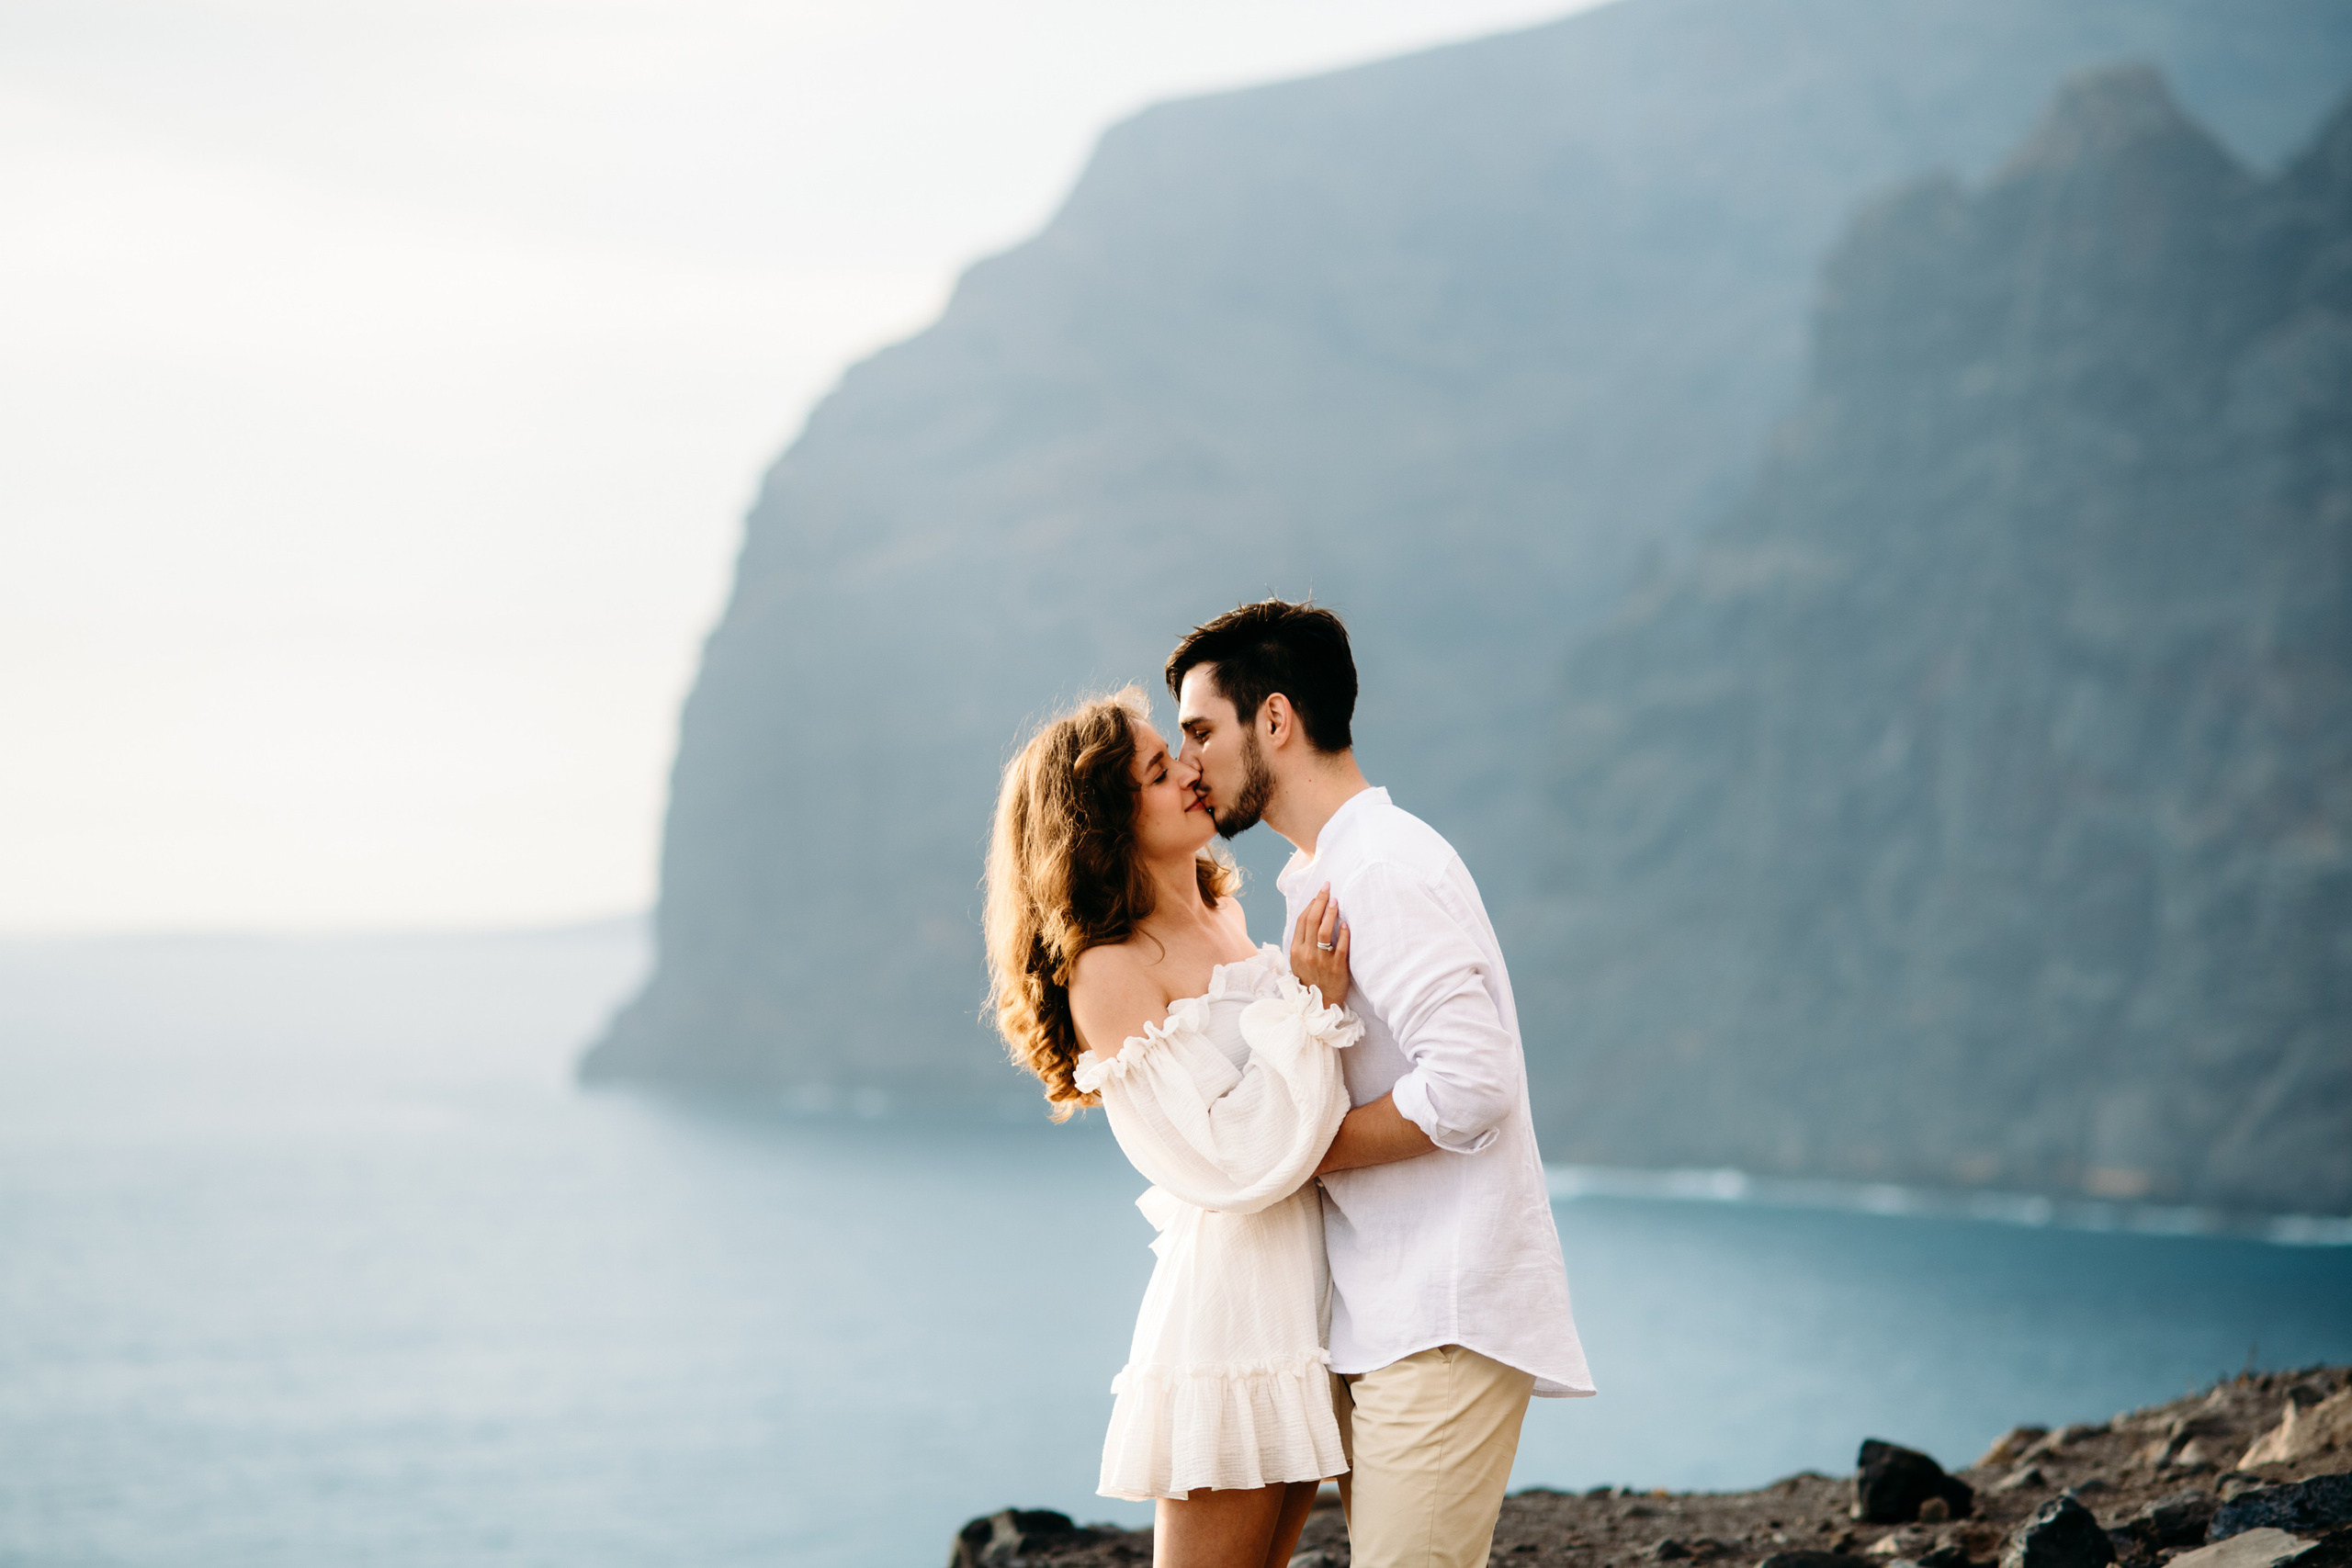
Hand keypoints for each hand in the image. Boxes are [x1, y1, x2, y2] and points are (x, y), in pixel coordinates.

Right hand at [1287, 887, 1349, 1003]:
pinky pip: (1341, 947)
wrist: (1319, 1003)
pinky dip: (1344, 933)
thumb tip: (1311, 917)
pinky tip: (1346, 923)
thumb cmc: (1310, 979)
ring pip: (1324, 931)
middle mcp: (1307, 953)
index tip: (1319, 893)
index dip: (1311, 904)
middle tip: (1328, 887)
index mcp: (1296, 950)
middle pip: (1312, 921)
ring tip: (1336, 901)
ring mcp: (1321, 961)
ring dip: (1330, 913)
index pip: (1302, 920)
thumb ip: (1302, 941)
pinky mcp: (1337, 968)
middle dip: (1320, 901)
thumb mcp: (1298, 960)